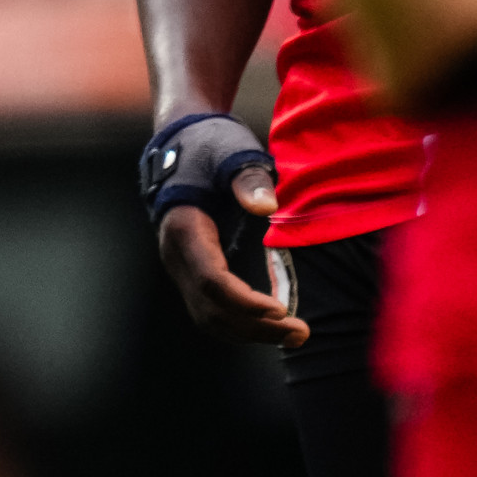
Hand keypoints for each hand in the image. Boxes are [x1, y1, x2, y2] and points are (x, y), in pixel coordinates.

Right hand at [154, 165, 304, 345]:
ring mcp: (179, 266)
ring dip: (250, 332)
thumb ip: (248, 180)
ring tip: (294, 334)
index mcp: (184, 229)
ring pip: (208, 317)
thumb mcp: (231, 154)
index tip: (282, 309)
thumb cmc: (210, 148)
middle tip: (301, 331)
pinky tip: (271, 324)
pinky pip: (210, 311)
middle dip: (255, 327)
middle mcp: (175, 255)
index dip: (245, 302)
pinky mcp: (190, 271)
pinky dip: (241, 324)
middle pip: (210, 309)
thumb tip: (267, 207)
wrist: (180, 142)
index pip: (211, 281)